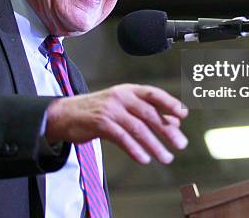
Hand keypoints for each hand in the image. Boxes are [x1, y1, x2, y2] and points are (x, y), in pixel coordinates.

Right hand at [45, 84, 187, 163]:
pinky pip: (121, 137)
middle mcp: (120, 97)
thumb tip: (175, 121)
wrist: (65, 114)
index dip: (170, 103)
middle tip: (181, 144)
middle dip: (167, 130)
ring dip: (154, 144)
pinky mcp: (100, 123)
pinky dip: (134, 149)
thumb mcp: (123, 106)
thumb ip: (147, 112)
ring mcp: (110, 109)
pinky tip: (144, 158)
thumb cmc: (98, 111)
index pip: (153, 94)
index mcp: (128, 90)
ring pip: (138, 128)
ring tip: (166, 157)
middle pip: (149, 113)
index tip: (183, 114)